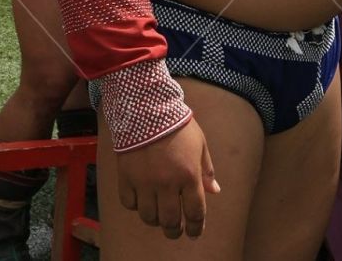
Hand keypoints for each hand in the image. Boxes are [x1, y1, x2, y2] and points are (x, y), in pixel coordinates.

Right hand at [115, 118, 218, 238]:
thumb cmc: (177, 124)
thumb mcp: (200, 144)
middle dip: (175, 231)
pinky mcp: (126, 177)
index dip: (196, 227)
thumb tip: (215, 191)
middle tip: (175, 232)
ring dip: (155, 220)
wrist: (147, 107)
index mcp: (189, 175)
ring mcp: (144, 182)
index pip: (194, 212)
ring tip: (158, 217)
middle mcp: (167, 183)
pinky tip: (141, 200)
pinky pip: (129, 203)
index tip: (194, 232)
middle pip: (170, 221)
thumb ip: (207, 170)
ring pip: (149, 216)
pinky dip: (135, 206)